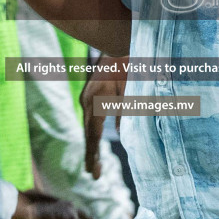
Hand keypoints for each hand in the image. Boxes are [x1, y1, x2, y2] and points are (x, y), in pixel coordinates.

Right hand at [81, 57, 127, 178]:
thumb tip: (121, 134)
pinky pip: (91, 117)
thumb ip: (127, 112)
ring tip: (94, 166)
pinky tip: (96, 144)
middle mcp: (87, 101)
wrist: (116, 43)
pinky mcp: (89, 96)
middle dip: (91, 155)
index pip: (94, 134)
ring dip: (92, 145)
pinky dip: (93, 132)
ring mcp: (86, 98)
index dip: (94, 154)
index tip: (94, 172)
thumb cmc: (129, 65)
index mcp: (97, 101)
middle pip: (88, 133)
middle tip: (94, 175)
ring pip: (89, 126)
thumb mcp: (132, 90)